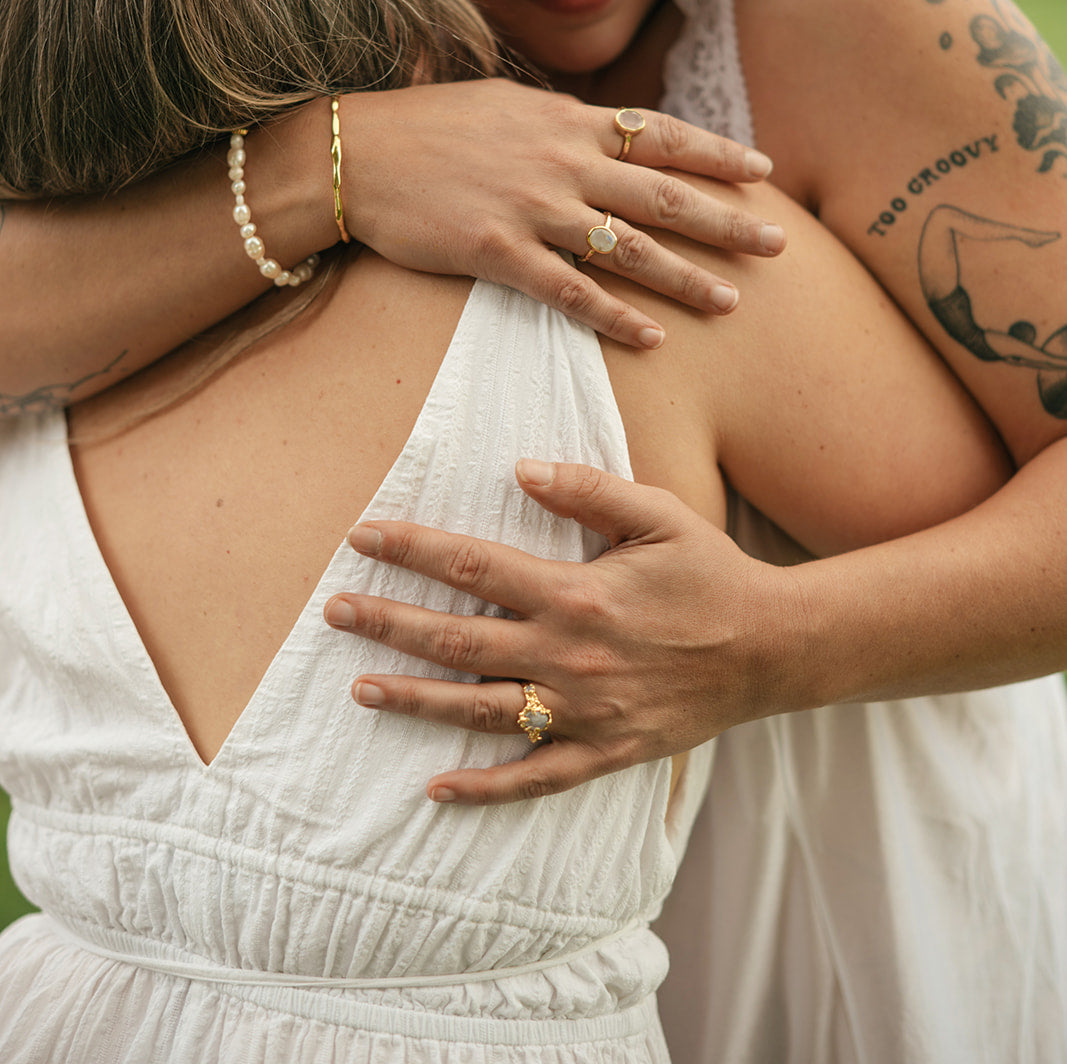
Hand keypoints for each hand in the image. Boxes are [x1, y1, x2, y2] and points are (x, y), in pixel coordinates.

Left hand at [323, 460, 802, 803]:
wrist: (772, 649)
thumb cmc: (711, 573)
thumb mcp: (658, 514)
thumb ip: (588, 490)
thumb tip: (520, 469)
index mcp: (576, 592)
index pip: (473, 567)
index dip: (411, 550)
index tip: (361, 539)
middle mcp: (568, 656)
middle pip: (458, 641)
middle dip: (389, 624)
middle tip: (335, 612)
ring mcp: (583, 711)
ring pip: (480, 711)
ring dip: (415, 699)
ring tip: (360, 687)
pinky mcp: (604, 753)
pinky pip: (533, 779)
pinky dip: (483, 788)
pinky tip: (435, 788)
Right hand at [342, 80, 784, 347]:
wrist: (354, 153)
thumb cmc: (427, 125)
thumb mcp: (505, 102)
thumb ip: (561, 120)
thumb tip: (603, 126)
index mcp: (566, 120)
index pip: (661, 134)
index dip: (717, 154)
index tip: (765, 171)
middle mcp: (561, 160)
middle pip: (663, 195)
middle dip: (727, 221)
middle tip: (779, 244)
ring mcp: (532, 207)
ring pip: (630, 248)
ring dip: (687, 278)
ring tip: (732, 304)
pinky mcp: (498, 251)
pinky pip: (571, 291)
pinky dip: (616, 316)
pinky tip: (653, 338)